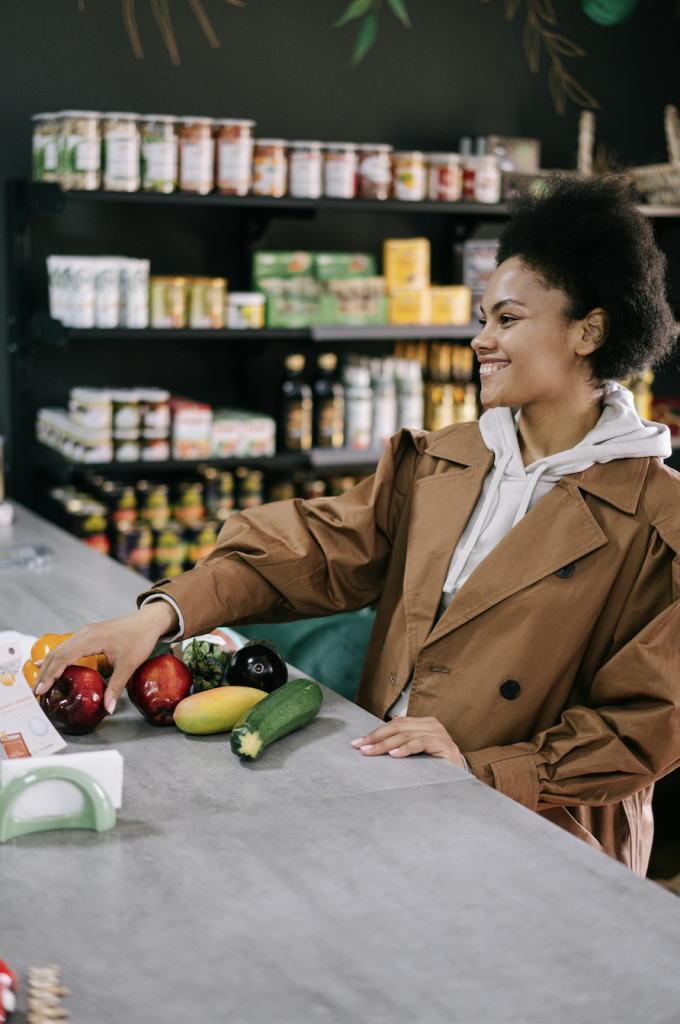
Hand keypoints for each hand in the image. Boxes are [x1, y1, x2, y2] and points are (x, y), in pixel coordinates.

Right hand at [33, 601, 178, 714]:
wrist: (148, 621)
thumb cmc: (140, 639)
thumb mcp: (129, 665)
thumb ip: (116, 687)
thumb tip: (108, 709)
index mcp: (90, 639)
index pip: (63, 658)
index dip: (50, 674)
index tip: (41, 690)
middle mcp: (83, 634)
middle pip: (56, 654)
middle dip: (44, 673)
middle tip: (34, 693)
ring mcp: (84, 633)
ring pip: (59, 650)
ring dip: (48, 666)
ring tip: (39, 684)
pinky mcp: (87, 634)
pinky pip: (66, 647)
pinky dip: (56, 658)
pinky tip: (47, 665)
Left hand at [351, 715, 465, 768]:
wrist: (462, 778)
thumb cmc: (439, 765)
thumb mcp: (419, 749)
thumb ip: (407, 736)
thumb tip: (392, 720)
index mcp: (425, 723)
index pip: (395, 724)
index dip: (376, 733)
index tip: (358, 743)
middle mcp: (432, 724)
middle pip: (398, 727)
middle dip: (376, 737)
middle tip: (360, 747)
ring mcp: (439, 733)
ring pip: (406, 734)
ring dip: (386, 744)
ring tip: (371, 752)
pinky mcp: (444, 744)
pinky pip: (421, 742)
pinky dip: (406, 748)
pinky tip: (394, 755)